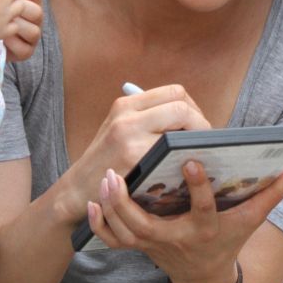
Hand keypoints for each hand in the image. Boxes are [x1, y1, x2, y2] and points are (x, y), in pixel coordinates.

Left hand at [3, 0, 41, 61]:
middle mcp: (30, 17)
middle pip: (37, 11)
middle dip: (22, 9)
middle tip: (2, 8)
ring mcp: (28, 35)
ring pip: (35, 31)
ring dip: (21, 28)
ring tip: (3, 25)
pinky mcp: (21, 52)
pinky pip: (26, 50)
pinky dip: (16, 45)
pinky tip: (3, 40)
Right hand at [55, 84, 209, 225]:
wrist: (77, 190)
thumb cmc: (105, 163)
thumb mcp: (119, 131)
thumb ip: (149, 120)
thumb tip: (193, 119)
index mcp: (125, 105)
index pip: (174, 92)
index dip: (194, 107)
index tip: (197, 126)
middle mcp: (126, 115)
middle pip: (181, 105)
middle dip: (201, 124)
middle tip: (204, 143)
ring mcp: (129, 136)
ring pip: (181, 125)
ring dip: (196, 141)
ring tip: (198, 154)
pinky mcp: (133, 158)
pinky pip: (173, 150)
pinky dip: (185, 158)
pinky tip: (187, 168)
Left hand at [87, 158, 282, 282]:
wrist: (205, 279)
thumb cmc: (228, 241)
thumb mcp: (251, 220)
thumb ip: (272, 192)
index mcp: (205, 229)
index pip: (202, 209)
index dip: (198, 187)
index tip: (190, 160)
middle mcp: (176, 239)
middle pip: (146, 226)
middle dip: (128, 203)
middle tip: (118, 172)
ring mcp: (154, 246)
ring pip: (125, 233)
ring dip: (111, 208)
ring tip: (105, 178)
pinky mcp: (139, 248)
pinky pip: (113, 241)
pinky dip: (99, 226)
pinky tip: (91, 203)